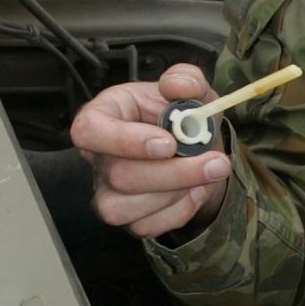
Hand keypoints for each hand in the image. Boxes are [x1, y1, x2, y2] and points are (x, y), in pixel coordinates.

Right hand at [70, 62, 231, 240]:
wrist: (200, 152)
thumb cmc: (185, 119)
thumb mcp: (193, 90)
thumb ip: (187, 79)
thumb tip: (179, 86)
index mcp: (105, 115)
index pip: (89, 130)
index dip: (124, 140)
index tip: (168, 143)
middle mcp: (99, 156)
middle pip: (118, 175)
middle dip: (173, 173)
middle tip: (215, 162)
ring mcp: (107, 190)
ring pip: (124, 208)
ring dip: (175, 195)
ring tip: (204, 175)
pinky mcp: (125, 217)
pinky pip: (143, 227)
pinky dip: (178, 212)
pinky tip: (192, 192)